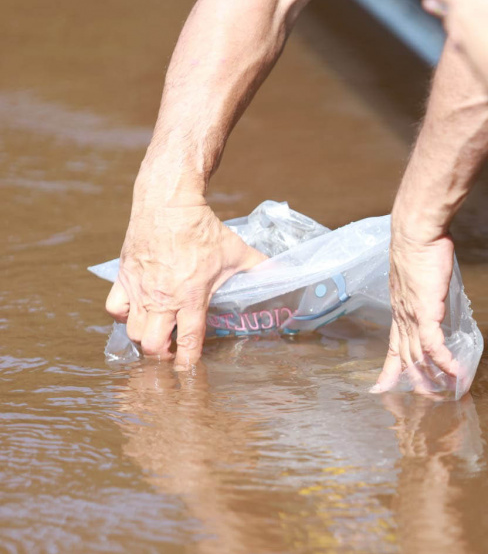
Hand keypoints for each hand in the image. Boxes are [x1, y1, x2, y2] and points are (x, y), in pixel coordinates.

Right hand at [105, 198, 265, 365]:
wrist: (168, 204)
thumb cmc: (203, 229)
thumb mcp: (237, 250)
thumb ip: (259, 267)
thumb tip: (284, 273)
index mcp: (191, 297)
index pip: (189, 341)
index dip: (188, 362)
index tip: (188, 372)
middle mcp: (162, 299)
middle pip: (152, 345)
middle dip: (162, 356)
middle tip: (172, 352)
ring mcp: (140, 289)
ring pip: (132, 331)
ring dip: (144, 338)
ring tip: (157, 334)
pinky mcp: (124, 276)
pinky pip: (114, 307)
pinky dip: (123, 316)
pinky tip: (136, 312)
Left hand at [373, 225, 458, 394]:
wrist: (416, 233)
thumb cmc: (419, 247)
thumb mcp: (419, 275)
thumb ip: (425, 288)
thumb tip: (433, 289)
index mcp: (399, 310)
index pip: (394, 347)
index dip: (390, 369)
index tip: (382, 386)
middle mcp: (402, 317)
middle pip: (406, 358)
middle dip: (415, 381)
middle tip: (425, 400)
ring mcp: (412, 317)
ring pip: (420, 357)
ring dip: (433, 377)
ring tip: (445, 393)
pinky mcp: (426, 312)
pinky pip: (435, 345)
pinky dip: (445, 362)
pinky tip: (456, 374)